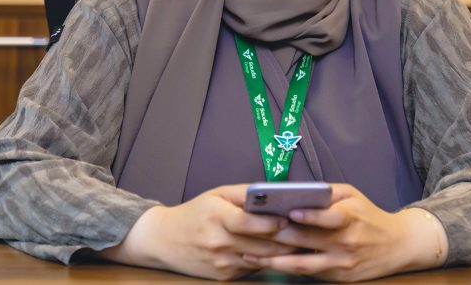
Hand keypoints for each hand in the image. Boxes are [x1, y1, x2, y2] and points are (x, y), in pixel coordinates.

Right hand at [99, 184, 294, 280]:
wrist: (163, 240)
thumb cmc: (194, 213)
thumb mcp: (215, 195)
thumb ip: (243, 194)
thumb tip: (272, 194)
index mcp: (215, 216)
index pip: (248, 222)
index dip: (271, 222)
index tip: (289, 218)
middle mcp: (218, 241)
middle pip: (260, 244)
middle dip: (286, 239)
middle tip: (306, 233)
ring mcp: (220, 261)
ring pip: (260, 259)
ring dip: (282, 253)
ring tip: (300, 243)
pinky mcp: (222, 276)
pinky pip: (251, 268)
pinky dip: (266, 261)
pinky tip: (279, 254)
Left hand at [246, 184, 447, 281]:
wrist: (399, 245)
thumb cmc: (368, 214)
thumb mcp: (352, 195)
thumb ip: (325, 194)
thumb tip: (292, 192)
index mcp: (350, 218)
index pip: (329, 218)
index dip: (309, 216)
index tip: (288, 211)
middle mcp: (346, 243)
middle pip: (307, 241)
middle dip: (277, 237)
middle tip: (250, 232)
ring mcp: (342, 263)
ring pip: (303, 265)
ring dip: (274, 261)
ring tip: (250, 256)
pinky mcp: (340, 278)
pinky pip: (309, 275)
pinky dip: (287, 270)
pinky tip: (267, 265)